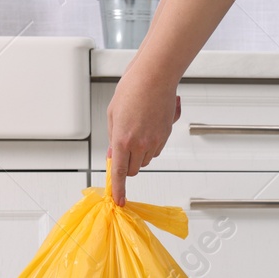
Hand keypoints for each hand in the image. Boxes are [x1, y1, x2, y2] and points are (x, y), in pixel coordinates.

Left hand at [107, 68, 181, 205]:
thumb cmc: (132, 89)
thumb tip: (114, 154)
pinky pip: (156, 150)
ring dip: (139, 154)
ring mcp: (155, 141)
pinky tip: (147, 128)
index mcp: (123, 139)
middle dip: (128, 166)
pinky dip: (150, 145)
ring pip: (146, 160)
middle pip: (133, 169)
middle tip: (123, 151)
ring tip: (136, 132)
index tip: (119, 200)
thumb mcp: (113, 114)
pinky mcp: (166, 135)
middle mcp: (141, 144)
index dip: (119, 189)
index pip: (119, 172)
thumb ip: (113, 138)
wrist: (154, 77)